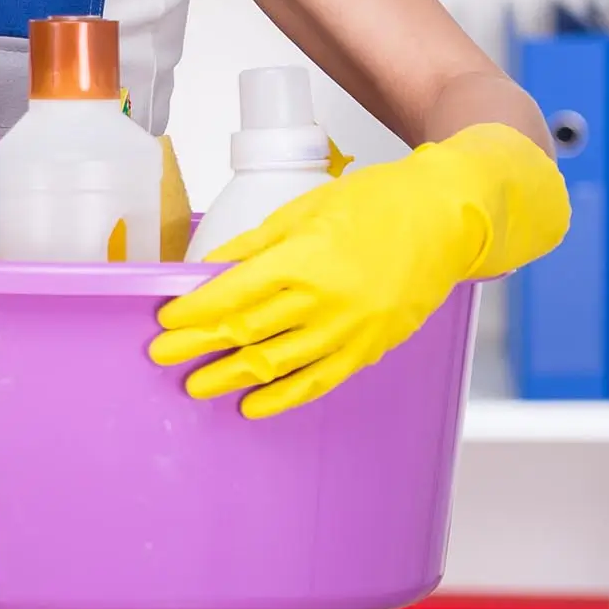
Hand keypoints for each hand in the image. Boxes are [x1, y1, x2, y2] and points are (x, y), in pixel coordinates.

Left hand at [151, 122, 568, 416]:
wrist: (447, 218)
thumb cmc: (378, 203)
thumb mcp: (304, 210)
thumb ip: (254, 245)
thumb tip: (210, 269)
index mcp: (305, 260)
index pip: (233, 296)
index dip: (194, 313)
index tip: (166, 321)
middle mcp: (326, 301)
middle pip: (247, 332)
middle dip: (198, 347)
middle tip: (162, 357)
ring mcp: (351, 330)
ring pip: (278, 364)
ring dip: (232, 377)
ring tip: (196, 386)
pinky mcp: (372, 347)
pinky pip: (321, 380)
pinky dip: (285, 396)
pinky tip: (255, 405)